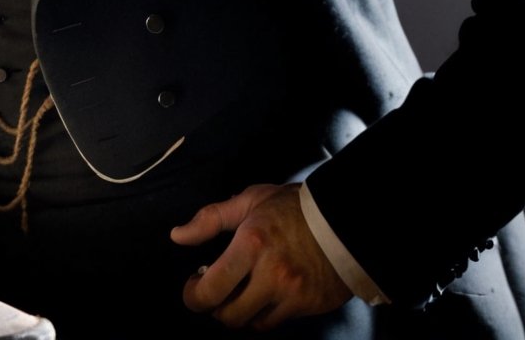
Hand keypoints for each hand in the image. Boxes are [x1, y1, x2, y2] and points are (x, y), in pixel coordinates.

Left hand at [171, 183, 351, 329]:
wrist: (346, 220)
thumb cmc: (295, 208)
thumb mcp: (250, 202)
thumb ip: (210, 219)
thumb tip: (177, 235)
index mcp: (251, 244)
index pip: (211, 289)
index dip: (193, 295)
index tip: (194, 284)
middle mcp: (271, 274)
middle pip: (228, 315)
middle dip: (214, 306)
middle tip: (216, 290)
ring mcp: (291, 294)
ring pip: (251, 323)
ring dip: (238, 312)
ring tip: (239, 292)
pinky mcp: (308, 307)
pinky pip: (275, 322)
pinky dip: (262, 314)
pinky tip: (262, 296)